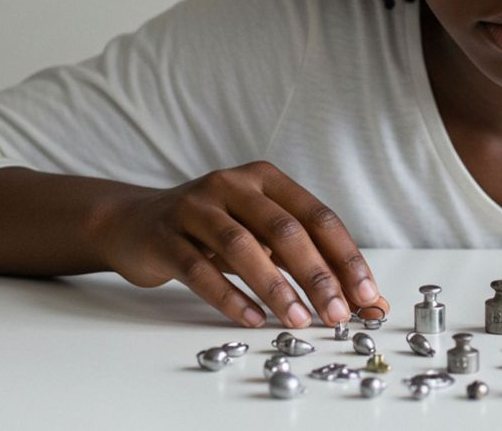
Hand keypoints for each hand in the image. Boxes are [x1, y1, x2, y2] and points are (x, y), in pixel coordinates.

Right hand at [96, 160, 385, 328]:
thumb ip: (310, 265)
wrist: (134, 223)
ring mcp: (195, 206)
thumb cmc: (212, 232)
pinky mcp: (164, 235)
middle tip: (336, 315)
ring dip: (275, 288)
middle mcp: (233, 184)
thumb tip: (367, 303)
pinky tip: (251, 319)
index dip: (346, 257)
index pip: (318, 217)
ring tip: (297, 321)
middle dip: (317, 276)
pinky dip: (229, 297)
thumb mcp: (263, 239)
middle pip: (285, 230)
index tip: (366, 296)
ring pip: (242, 247)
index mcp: (267, 179)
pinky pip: (199, 269)